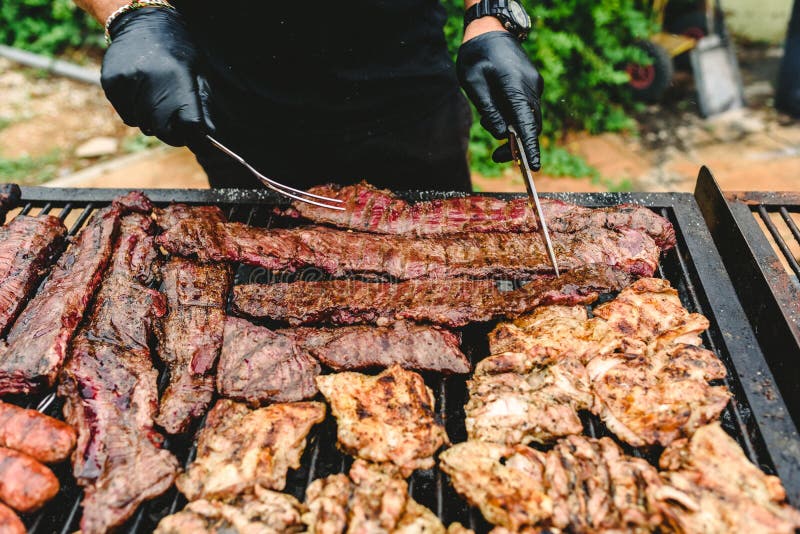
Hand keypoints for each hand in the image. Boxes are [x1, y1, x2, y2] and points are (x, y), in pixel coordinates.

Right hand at [101, 8, 213, 146]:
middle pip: (162, 129)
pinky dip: (135, 112)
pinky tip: (139, 92)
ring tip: (154, 96)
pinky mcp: (112, 83)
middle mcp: (151, 79)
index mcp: (178, 77)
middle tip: (172, 118)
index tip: (189, 134)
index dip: (190, 135)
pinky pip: (127, 116)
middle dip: (170, 131)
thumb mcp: (198, 72)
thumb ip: (203, 106)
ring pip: (143, 125)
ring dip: (151, 120)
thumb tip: (210, 139)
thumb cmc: (178, 51)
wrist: (143, 23)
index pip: (188, 124)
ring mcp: (128, 81)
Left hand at [457, 31, 543, 169]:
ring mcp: (533, 85)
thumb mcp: (474, 84)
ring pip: (528, 118)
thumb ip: (489, 110)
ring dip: (512, 129)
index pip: (526, 123)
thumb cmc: (476, 56)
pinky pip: (525, 108)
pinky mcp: (531, 84)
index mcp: (516, 86)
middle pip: (530, 125)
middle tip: (496, 156)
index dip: (530, 147)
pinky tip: (496, 111)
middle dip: (516, 144)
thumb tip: (502, 134)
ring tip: (490, 123)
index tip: (533, 167)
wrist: (489, 30)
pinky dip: (513, 117)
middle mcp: (530, 86)